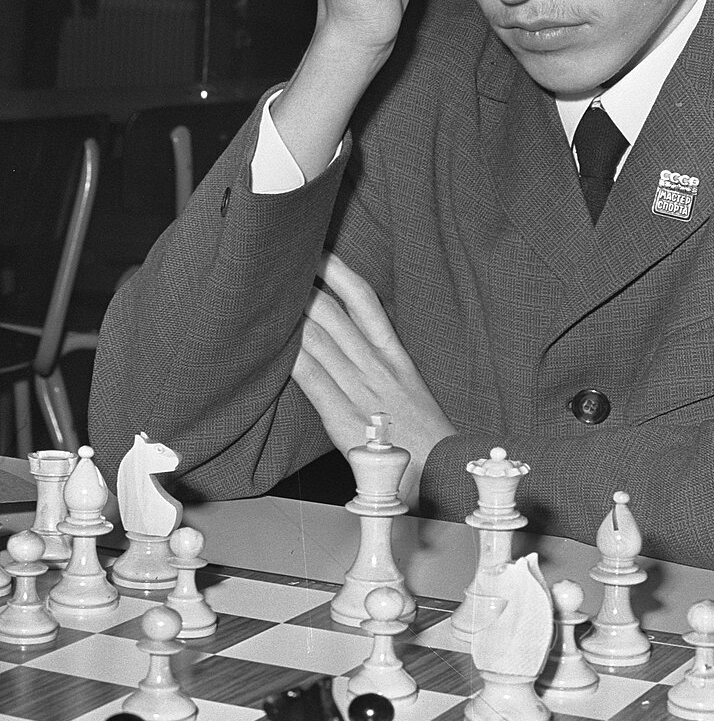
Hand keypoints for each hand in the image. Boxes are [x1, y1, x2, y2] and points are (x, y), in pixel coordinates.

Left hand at [292, 253, 454, 508]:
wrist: (442, 471)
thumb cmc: (422, 434)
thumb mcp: (409, 385)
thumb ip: (381, 361)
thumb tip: (351, 340)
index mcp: (394, 354)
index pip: (365, 300)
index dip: (339, 272)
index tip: (319, 249)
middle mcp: (376, 365)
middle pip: (334, 312)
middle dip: (304, 285)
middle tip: (278, 260)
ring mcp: (361, 389)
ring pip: (320, 340)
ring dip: (291, 315)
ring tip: (264, 292)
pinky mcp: (345, 418)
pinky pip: (314, 382)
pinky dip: (293, 359)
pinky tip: (271, 345)